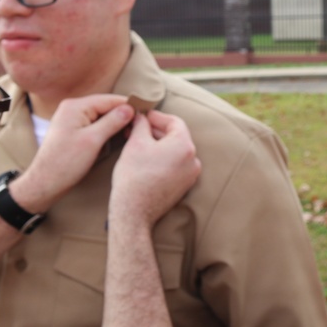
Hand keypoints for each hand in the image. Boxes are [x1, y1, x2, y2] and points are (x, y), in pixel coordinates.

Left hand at [12, 94, 133, 212]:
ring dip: (114, 123)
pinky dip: (104, 130)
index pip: (109, 100)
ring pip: (100, 116)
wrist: (45, 182)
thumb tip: (130, 108)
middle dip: (121, 115)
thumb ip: (112, 122)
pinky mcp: (71, 130)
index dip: (128, 105)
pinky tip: (114, 138)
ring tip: (130, 132)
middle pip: (104, 106)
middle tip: (140, 125)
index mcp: (75, 106)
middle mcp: (71, 108)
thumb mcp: (93, 140)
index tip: (146, 111)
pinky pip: (93, 124)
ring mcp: (70, 119)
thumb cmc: (66, 163)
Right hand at [110, 110, 200, 227]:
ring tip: (139, 142)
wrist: (134, 211)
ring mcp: (190, 175)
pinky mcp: (183, 186)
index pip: (174, 122)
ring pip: (175, 151)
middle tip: (137, 128)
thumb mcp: (135, 143)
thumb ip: (141, 124)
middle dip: (155, 130)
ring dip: (158, 144)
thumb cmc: (134, 176)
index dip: (156, 116)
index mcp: (184, 146)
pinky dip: (163, 159)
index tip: (143, 116)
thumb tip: (141, 117)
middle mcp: (193, 160)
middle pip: (175, 136)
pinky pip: (175, 165)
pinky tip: (146, 158)